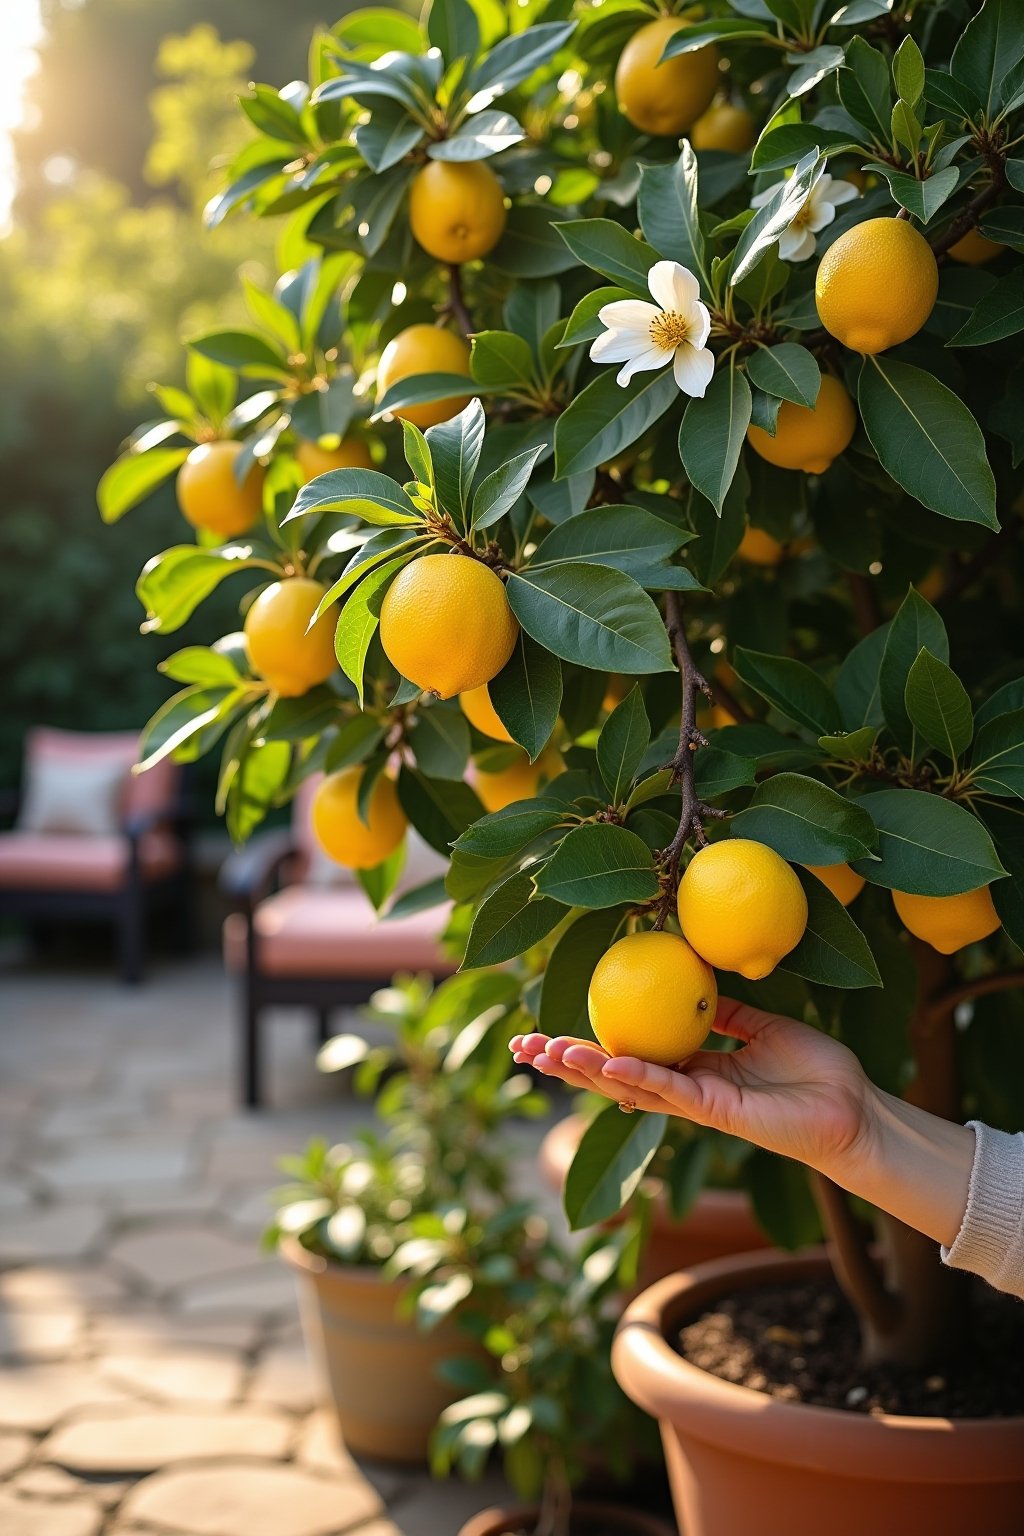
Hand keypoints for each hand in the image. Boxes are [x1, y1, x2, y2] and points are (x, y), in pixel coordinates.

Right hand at [511, 998, 877, 1182]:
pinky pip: (672, 1092)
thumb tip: (693, 980)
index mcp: (695, 1068)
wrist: (857, 1111)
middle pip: (613, 1074)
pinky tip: (608, 1066)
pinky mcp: (720, 1112)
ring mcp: (700, 1103)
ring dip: (586, 1071)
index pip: (628, 1053)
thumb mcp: (764, 1026)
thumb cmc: (818, 1073)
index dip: (586, 1045)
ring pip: (630, 1086)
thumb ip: (725, 1011)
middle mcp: (689, 1088)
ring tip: (545, 1054)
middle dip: (565, 1064)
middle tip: (519, 1049)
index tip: (546, 1031)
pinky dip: (638, 1078)